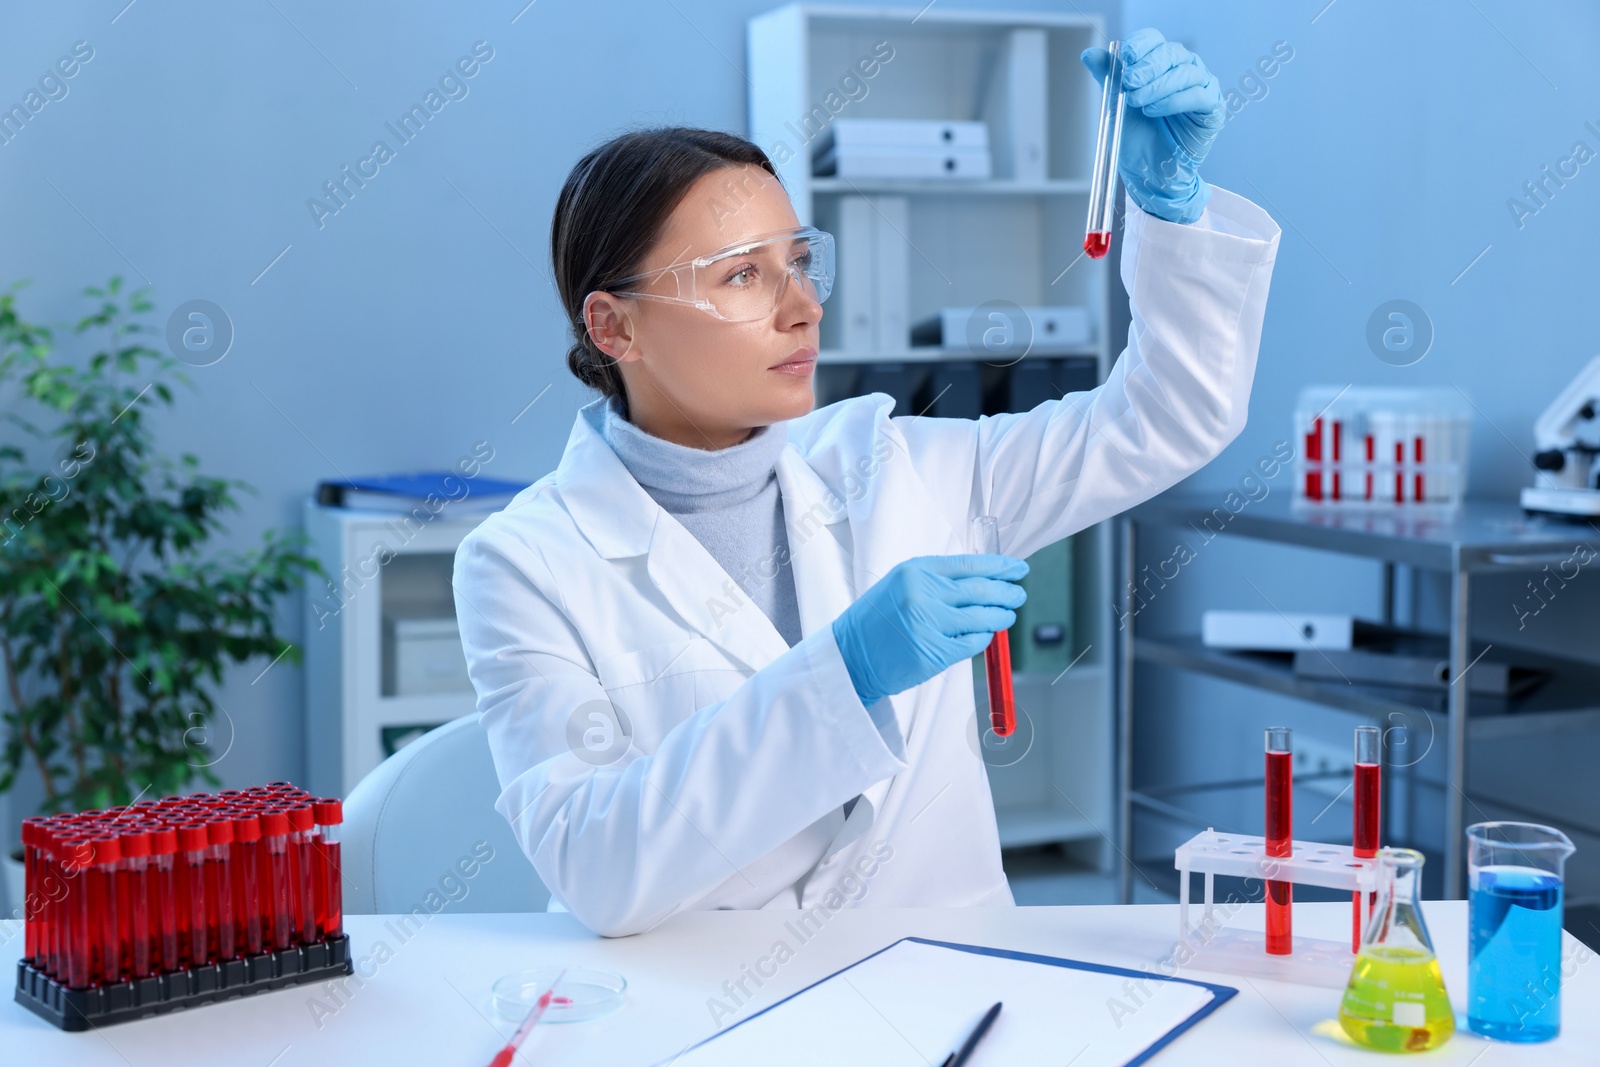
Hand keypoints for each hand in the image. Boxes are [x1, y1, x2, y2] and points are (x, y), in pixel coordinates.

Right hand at [832, 554, 1026, 706]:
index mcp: (915, 571)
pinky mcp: (934, 652)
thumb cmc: (876, 621)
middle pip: (980, 589)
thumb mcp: (900, 585)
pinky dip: (984, 638)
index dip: (999, 566)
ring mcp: (929, 623)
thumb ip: (936, 580)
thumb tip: (981, 579)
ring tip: (1008, 615)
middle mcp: (923, 593)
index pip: (969, 564)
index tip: (1017, 568)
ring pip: (982, 617)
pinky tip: (987, 635)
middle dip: (1006, 591)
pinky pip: (972, 642)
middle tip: (1019, 593)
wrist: (850, 656)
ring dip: (1001, 616)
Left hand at [1080, 28, 1224, 224]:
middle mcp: (1183, 68)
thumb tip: (1088, 54)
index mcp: (1160, 63)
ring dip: (1158, 86)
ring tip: (1138, 104)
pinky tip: (1154, 111)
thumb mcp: (1115, 104)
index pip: (1154, 40)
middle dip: (1148, 68)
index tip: (1127, 58)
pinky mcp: (1212, 107)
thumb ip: (1107, 77)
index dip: (1141, 46)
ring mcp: (1201, 86)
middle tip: (1129, 85)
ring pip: (1185, 72)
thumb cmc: (1136, 138)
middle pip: (1171, 52)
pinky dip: (1174, 101)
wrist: (1149, 172)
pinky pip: (1198, 95)